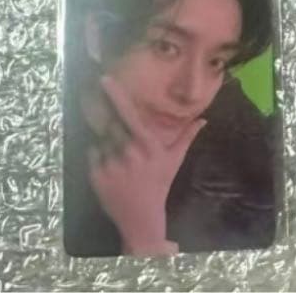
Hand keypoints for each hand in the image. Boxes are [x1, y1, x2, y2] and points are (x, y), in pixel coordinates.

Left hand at [87, 75, 204, 255]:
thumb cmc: (159, 183)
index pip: (129, 114)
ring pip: (100, 138)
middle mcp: (128, 151)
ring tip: (117, 154)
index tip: (105, 79)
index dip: (116, 95)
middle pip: (110, 123)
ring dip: (105, 140)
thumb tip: (203, 120)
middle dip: (108, 120)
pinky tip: (109, 165)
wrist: (141, 216)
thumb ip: (187, 137)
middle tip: (110, 122)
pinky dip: (97, 155)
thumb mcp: (174, 159)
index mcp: (148, 144)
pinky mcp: (96, 175)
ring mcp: (110, 164)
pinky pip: (92, 154)